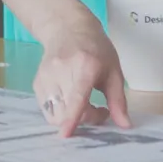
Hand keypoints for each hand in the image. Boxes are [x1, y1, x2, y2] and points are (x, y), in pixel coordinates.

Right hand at [34, 18, 132, 137]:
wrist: (67, 27)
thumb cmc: (95, 48)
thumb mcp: (114, 70)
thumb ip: (118, 100)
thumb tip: (125, 125)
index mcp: (85, 66)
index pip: (77, 95)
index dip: (72, 116)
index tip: (66, 134)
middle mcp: (61, 70)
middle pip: (66, 111)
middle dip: (84, 119)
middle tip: (97, 109)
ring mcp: (45, 76)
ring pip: (54, 114)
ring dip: (70, 118)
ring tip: (82, 105)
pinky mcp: (37, 82)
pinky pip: (47, 109)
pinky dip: (60, 112)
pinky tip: (70, 99)